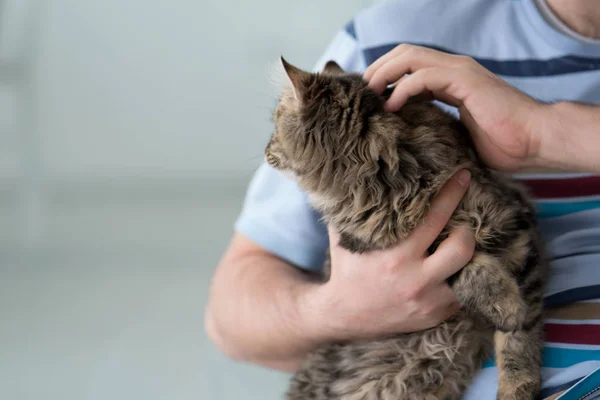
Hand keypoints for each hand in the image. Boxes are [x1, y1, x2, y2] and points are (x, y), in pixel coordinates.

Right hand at [308, 170, 474, 340]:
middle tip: (463, 221)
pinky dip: (459, 278)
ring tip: (460, 244)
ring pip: (469, 274)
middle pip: (463, 248)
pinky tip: (451, 268)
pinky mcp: (435, 316)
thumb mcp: (344, 239)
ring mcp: (429, 302)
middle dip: (467, 230)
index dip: (452, 195)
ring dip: (468, 257)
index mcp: (396, 257)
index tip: (463, 177)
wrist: (343, 316)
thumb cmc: (346, 270)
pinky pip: (461, 294)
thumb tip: (363, 180)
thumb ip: (356, 212)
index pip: (434, 219)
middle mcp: (417, 281)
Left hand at [364, 44, 545, 171]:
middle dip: (378, 69)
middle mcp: (453, 69)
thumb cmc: (501, 144)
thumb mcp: (456, 133)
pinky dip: (402, 89)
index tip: (368, 98)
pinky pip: (422, 77)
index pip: (409, 65)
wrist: (534, 142)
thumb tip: (405, 136)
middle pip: (404, 54)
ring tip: (370, 96)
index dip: (385, 75)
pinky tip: (391, 107)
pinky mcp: (465, 80)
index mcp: (451, 79)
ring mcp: (459, 71)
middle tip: (362, 93)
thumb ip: (433, 124)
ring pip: (409, 58)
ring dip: (383, 74)